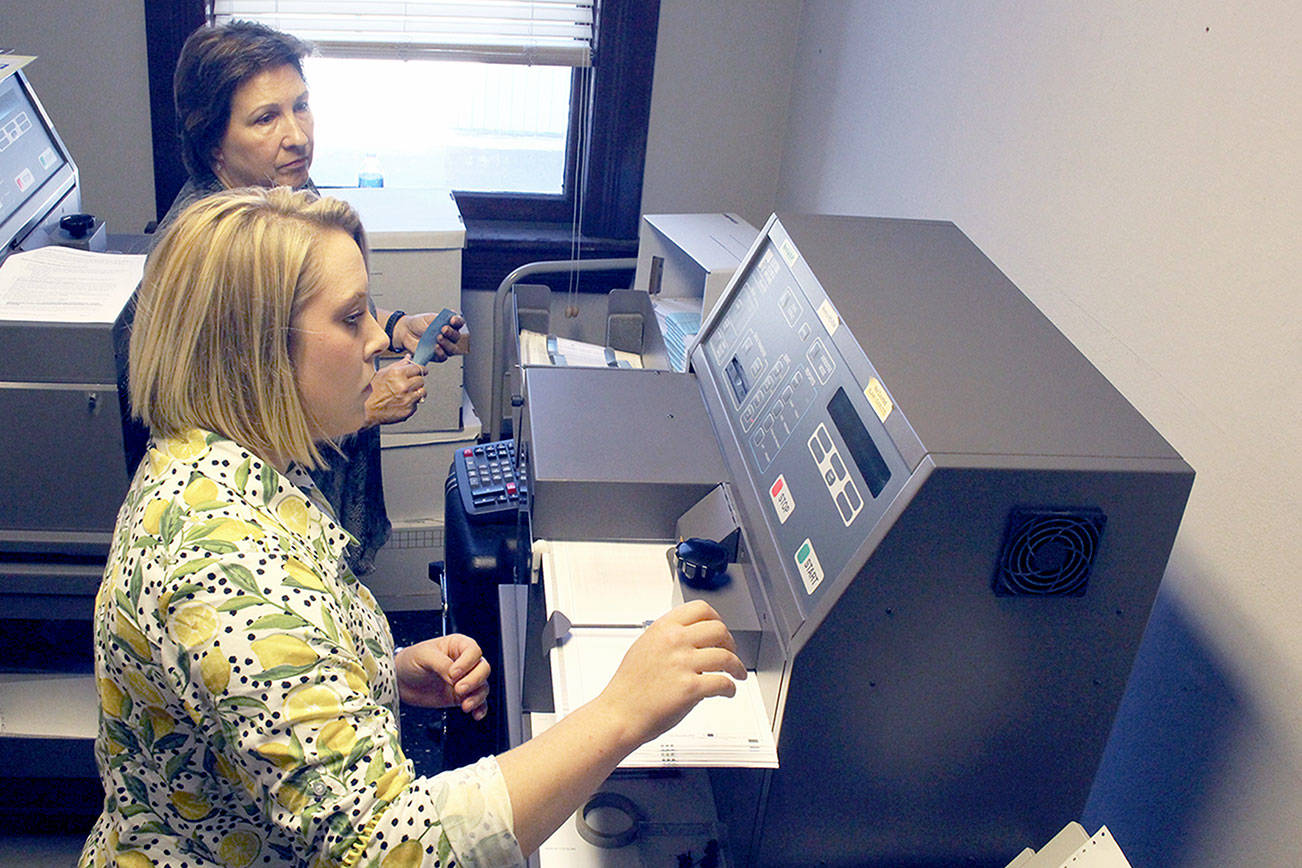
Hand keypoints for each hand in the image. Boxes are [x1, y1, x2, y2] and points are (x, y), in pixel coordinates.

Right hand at [365, 358, 426, 425]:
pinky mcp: (408, 410)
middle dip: (417, 381)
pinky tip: (401, 401)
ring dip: (417, 392)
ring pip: (422, 392)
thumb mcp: (383, 373)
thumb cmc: (371, 391)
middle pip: (421, 380)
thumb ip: (399, 365)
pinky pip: (416, 404)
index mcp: (397, 373)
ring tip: (405, 393)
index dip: (420, 369)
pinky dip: (411, 403)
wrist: (365, 410)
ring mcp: (407, 399)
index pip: (418, 368)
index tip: (421, 371)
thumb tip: (409, 358)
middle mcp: (404, 386)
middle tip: (409, 383)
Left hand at [394, 634, 490, 718]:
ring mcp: (464, 680)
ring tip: (464, 705)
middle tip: (458, 689)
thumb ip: (441, 664)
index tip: (453, 673)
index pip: (473, 651)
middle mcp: (464, 662)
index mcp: (457, 646)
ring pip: (482, 686)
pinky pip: (478, 702)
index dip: (467, 663)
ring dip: (477, 697)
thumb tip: (455, 677)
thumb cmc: (410, 661)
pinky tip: (475, 714)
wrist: (399, 681)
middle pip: (483, 669)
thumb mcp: (423, 656)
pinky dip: (479, 708)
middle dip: (474, 681)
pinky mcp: (461, 696)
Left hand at [396, 312, 469, 361]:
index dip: (458, 322)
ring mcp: (444, 347)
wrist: (406, 331)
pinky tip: (436, 347)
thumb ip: (436, 322)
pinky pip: (443, 357)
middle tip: (444, 329)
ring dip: (447, 344)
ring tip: (438, 338)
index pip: (459, 323)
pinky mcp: (437, 356)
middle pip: (457, 337)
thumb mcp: (427, 319)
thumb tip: (442, 324)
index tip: (452, 320)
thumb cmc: (418, 324)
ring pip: (452, 349)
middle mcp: (449, 336)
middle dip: (451, 333)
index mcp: (449, 324)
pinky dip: (441, 353)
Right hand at [596, 600, 744, 748]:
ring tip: (737, 673)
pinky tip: (728, 691)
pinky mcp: (690, 688)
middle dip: (730, 642)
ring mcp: (683, 664)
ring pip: (726, 656)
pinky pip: (723, 682)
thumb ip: (668, 638)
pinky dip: (731, 688)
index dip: (717, 619)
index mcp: (663, 628)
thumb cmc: (629, 686)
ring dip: (737, 666)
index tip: (721, 630)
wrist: (619, 713)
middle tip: (731, 653)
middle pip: (719, 629)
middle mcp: (674, 642)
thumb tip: (691, 637)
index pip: (701, 609)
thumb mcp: (644, 647)